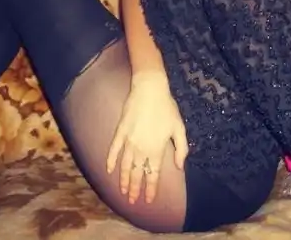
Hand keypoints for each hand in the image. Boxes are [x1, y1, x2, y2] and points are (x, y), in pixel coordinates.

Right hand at [106, 72, 188, 204]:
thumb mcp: (179, 128)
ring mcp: (129, 141)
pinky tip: (108, 170)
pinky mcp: (120, 132)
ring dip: (124, 180)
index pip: (153, 174)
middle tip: (132, 201)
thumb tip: (179, 166)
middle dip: (135, 189)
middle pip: (137, 173)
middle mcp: (141, 148)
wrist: (150, 89)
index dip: (150, 189)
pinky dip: (110, 161)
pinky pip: (113, 150)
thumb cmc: (167, 108)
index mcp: (157, 149)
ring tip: (123, 191)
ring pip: (125, 165)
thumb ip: (181, 149)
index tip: (148, 200)